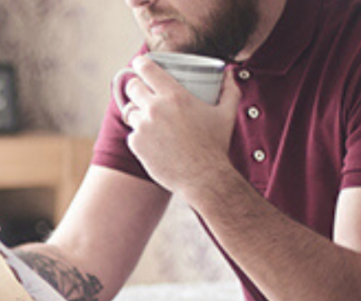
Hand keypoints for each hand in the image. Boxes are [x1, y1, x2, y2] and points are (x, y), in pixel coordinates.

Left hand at [122, 56, 241, 200]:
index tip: (140, 64)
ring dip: (137, 112)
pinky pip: (132, 133)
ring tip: (150, 119)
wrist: (203, 177)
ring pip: (130, 111)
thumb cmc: (215, 145)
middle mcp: (155, 108)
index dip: (141, 63)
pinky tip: (154, 141)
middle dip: (137, 87)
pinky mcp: (136, 144)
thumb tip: (230, 73)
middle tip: (144, 92)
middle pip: (133, 87)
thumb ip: (229, 89)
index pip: (147, 68)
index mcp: (174, 95)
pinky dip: (140, 136)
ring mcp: (143, 126)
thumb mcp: (226, 113)